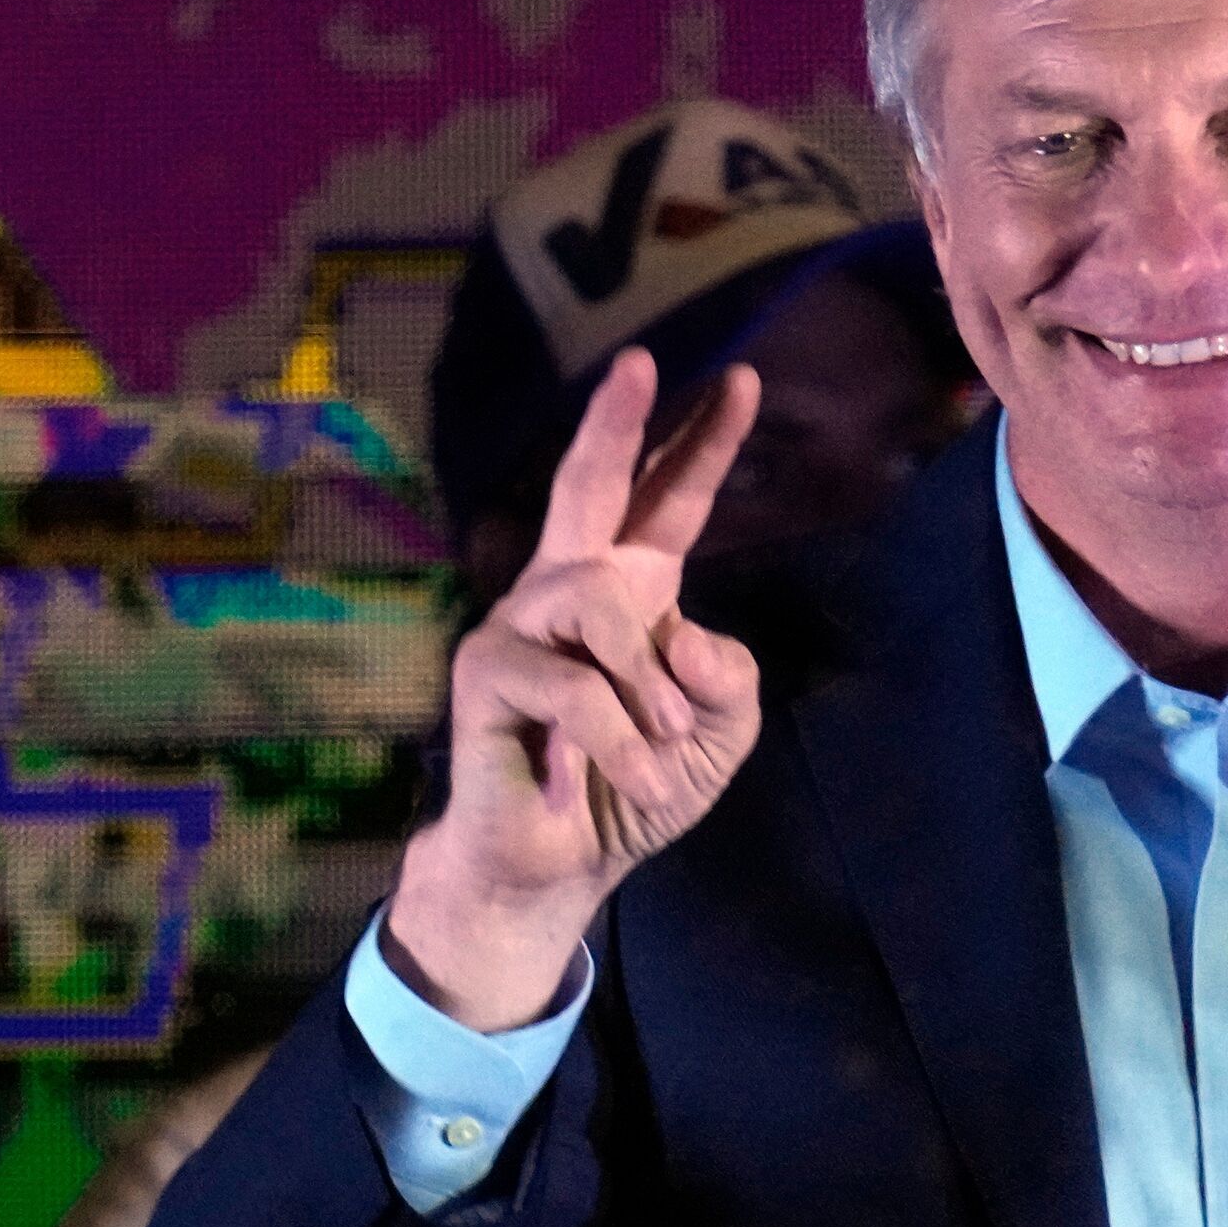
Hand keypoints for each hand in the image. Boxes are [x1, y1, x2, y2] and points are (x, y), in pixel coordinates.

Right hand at [389, 353, 765, 1027]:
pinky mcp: (485, 670)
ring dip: (645, 684)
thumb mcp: (719, 735)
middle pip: (588, 486)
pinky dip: (616, 739)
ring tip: (661, 742)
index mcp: (632, 595)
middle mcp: (569, 592)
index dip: (701, 445)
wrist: (565, 864)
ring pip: (598, 603)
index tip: (742, 381)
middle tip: (639, 362)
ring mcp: (519, 624)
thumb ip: (728, 678)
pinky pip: (574, 686)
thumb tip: (689, 637)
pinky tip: (623, 777)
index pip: (668, 504)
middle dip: (615, 423)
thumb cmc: (637, 789)